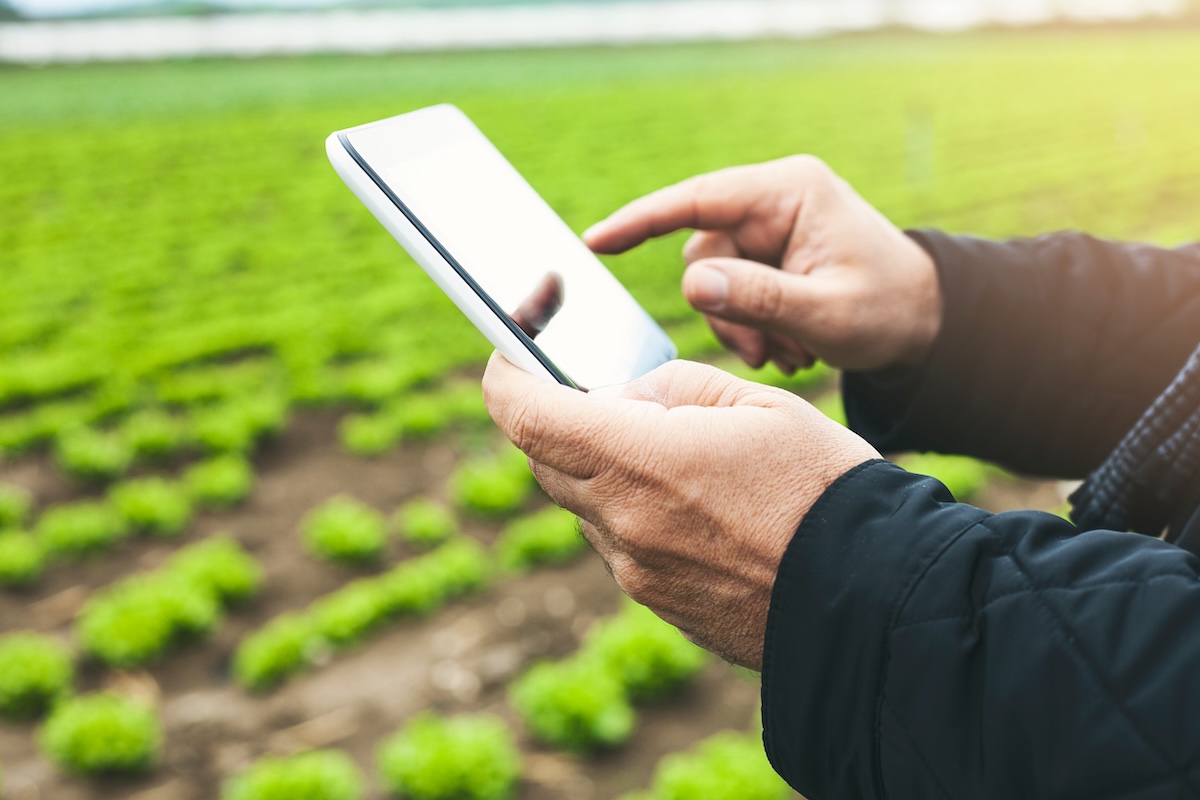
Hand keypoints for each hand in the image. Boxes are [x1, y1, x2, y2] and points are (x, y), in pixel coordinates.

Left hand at [482, 352, 878, 668]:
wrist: (875, 596)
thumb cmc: (824, 487)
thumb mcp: (754, 403)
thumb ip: (671, 390)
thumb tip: (621, 399)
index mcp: (640, 461)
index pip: (525, 414)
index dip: (506, 374)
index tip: (515, 351)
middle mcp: (623, 523)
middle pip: (548, 458)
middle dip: (566, 417)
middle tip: (618, 395)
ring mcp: (637, 571)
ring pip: (585, 501)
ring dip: (606, 468)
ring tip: (680, 454)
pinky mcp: (659, 603)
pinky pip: (621, 543)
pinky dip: (635, 511)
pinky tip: (698, 504)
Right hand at [584, 155, 941, 372]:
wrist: (928, 322)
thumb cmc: (890, 309)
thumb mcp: (826, 312)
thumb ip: (759, 299)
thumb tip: (693, 285)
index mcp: (790, 192)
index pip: (698, 199)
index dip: (643, 220)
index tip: (596, 241)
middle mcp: (774, 201)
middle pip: (705, 255)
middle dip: (727, 313)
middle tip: (766, 355)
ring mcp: (771, 229)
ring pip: (714, 282)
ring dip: (741, 328)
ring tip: (790, 354)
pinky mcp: (770, 257)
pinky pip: (732, 294)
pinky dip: (753, 329)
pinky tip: (792, 346)